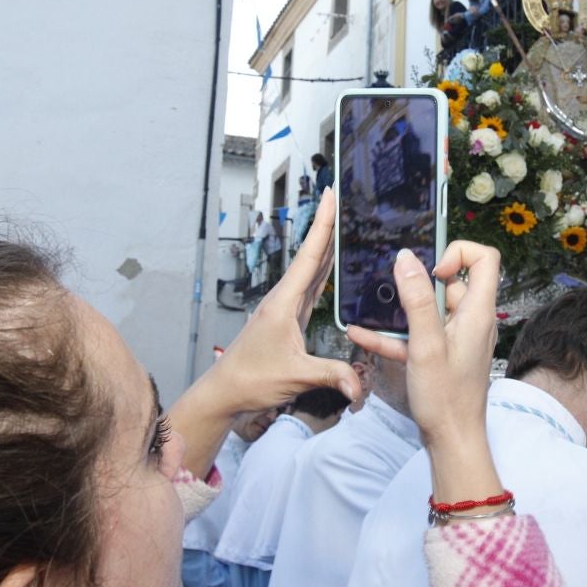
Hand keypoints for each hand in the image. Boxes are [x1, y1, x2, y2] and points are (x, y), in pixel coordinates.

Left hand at [169, 189, 360, 473]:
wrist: (226, 392)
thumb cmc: (252, 380)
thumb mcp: (295, 376)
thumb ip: (331, 375)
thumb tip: (360, 386)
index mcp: (285, 302)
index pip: (310, 256)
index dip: (323, 224)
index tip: (331, 194)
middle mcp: (284, 299)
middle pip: (312, 256)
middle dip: (328, 227)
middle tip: (344, 199)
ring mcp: (285, 308)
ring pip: (311, 271)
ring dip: (326, 247)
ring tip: (343, 225)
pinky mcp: (288, 320)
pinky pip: (310, 289)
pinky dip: (323, 273)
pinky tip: (332, 267)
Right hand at [348, 242, 503, 504]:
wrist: (452, 442)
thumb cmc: (446, 398)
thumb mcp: (426, 344)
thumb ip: (416, 300)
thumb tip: (406, 258)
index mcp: (478, 311)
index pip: (484, 258)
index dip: (457, 252)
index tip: (431, 269)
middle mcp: (472, 320)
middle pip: (451, 282)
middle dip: (419, 281)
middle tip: (394, 287)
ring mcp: (458, 337)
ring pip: (429, 310)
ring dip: (400, 309)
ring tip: (370, 308)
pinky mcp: (443, 354)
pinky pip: (419, 334)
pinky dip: (394, 333)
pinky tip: (361, 335)